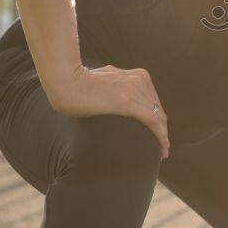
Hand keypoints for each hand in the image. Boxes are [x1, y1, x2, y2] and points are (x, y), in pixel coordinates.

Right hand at [45, 64, 169, 158]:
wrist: (65, 81)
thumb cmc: (80, 83)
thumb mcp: (107, 79)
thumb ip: (119, 84)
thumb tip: (119, 95)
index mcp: (138, 75)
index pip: (155, 101)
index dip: (160, 119)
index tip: (161, 134)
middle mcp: (139, 80)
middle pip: (158, 110)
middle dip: (162, 129)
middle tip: (163, 148)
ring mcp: (133, 89)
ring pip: (158, 117)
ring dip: (162, 136)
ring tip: (162, 152)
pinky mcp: (126, 101)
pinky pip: (151, 120)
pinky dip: (160, 136)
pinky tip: (162, 149)